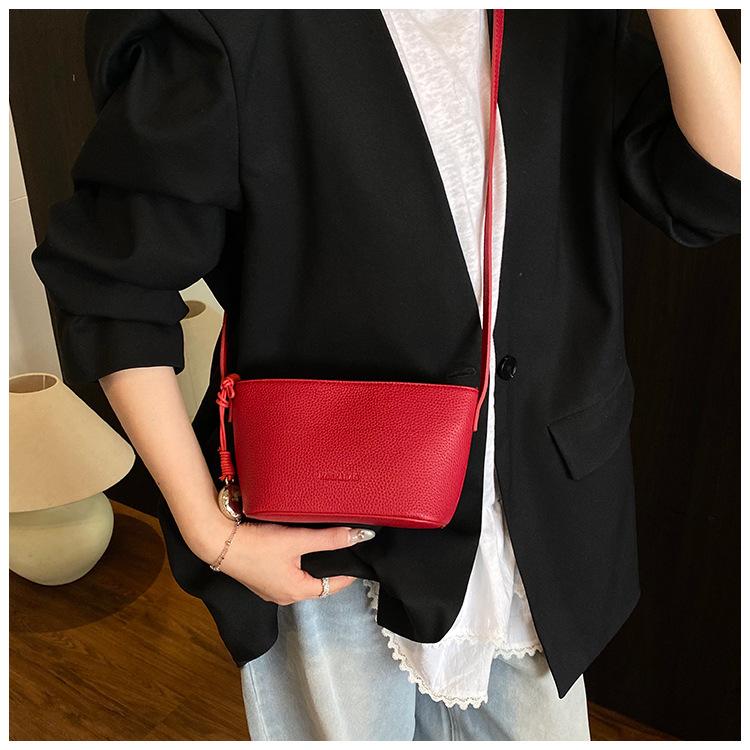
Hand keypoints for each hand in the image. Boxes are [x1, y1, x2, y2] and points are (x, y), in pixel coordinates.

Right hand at [188, 514, 375, 603]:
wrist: (218, 542)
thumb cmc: (257, 544)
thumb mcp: (298, 540)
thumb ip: (329, 539)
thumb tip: (359, 536)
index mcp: (296, 591)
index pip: (330, 588)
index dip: (346, 577)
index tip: (357, 567)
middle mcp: (282, 595)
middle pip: (314, 586)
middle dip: (328, 573)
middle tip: (342, 557)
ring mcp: (268, 588)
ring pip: (298, 580)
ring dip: (310, 569)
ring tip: (322, 552)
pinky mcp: (258, 578)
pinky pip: (283, 575)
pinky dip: (294, 566)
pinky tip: (293, 551)